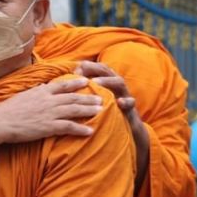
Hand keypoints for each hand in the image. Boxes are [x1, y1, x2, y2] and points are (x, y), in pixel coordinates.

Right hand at [0, 78, 102, 143]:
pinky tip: (90, 131)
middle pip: (73, 97)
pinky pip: (69, 127)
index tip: (87, 81)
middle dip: (89, 97)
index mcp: (42, 91)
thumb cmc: (8, 110)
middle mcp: (49, 100)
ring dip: (89, 110)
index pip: (63, 85)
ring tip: (100, 110)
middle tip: (102, 97)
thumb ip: (36, 92)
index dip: (76, 82)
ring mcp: (50, 113)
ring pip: (75, 110)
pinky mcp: (49, 127)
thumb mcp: (23, 96)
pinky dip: (81, 129)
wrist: (0, 122)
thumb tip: (43, 87)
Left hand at [75, 61, 148, 191]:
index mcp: (106, 82)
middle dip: (95, 68)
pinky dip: (126, 101)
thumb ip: (84, 92)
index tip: (74, 70)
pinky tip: (119, 102)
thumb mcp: (94, 102)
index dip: (86, 67)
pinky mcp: (131, 108)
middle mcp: (116, 85)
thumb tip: (65, 86)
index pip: (96, 68)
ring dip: (108, 81)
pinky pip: (131, 102)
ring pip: (119, 82)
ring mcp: (125, 95)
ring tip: (96, 83)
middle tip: (82, 69)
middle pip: (107, 70)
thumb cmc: (105, 114)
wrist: (126, 130)